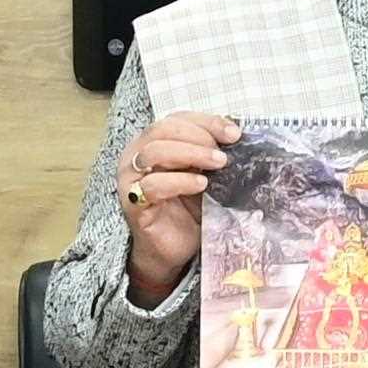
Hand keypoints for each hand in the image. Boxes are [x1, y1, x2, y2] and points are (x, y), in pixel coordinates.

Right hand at [114, 113, 239, 302]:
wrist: (173, 249)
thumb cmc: (187, 208)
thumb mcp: (204, 174)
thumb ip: (212, 153)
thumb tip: (236, 131)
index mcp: (152, 141)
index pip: (177, 119)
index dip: (206, 121)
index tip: (234, 133)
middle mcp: (136, 155)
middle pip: (163, 129)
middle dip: (199, 136)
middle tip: (224, 153)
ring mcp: (131, 179)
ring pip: (155, 151)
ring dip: (191, 153)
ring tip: (218, 165)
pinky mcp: (133, 203)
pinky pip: (152, 185)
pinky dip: (180, 181)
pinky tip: (201, 185)